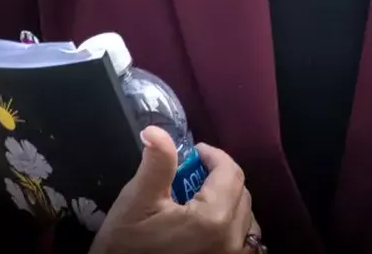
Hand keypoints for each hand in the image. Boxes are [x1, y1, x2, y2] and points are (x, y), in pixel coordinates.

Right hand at [90, 126, 261, 252]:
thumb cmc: (126, 246)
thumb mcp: (136, 203)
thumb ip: (156, 165)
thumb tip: (157, 130)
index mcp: (214, 219)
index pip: (230, 172)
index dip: (213, 156)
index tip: (194, 152)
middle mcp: (233, 239)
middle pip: (241, 192)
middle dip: (218, 177)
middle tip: (191, 174)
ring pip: (245, 216)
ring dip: (228, 201)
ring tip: (198, 199)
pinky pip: (242, 239)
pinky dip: (231, 226)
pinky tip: (207, 226)